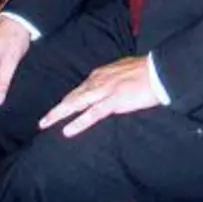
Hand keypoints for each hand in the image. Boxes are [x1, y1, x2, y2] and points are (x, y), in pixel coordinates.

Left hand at [38, 56, 161, 137]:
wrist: (160, 70)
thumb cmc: (146, 71)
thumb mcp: (123, 72)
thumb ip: (112, 80)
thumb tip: (108, 88)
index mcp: (101, 74)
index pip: (80, 89)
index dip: (68, 100)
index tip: (59, 109)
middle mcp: (98, 81)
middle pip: (73, 97)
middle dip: (57, 109)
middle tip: (42, 121)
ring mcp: (105, 91)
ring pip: (76, 104)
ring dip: (59, 115)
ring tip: (46, 124)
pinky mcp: (114, 101)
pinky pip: (92, 114)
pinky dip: (79, 122)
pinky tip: (67, 130)